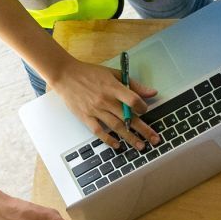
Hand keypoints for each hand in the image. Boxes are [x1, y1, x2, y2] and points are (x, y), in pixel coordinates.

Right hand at [44, 57, 159, 149]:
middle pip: (128, 117)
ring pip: (116, 126)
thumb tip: (152, 92)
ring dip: (129, 137)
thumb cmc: (89, 73)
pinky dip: (108, 139)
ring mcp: (95, 110)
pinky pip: (98, 131)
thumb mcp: (113, 73)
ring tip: (140, 146)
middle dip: (143, 130)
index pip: (132, 100)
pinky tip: (117, 145)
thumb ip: (134, 84)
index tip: (146, 110)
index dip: (142, 107)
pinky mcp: (85, 117)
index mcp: (113, 87)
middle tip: (155, 140)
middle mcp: (105, 100)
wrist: (65, 75)